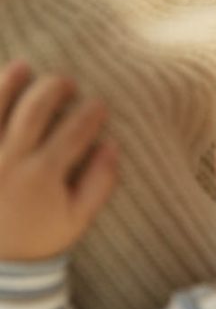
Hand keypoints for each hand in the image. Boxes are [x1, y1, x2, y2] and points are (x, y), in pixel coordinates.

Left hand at [0, 62, 117, 260]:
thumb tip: (112, 145)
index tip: (99, 105)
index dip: (92, 112)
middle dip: (55, 87)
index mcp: (42, 176)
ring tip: (24, 68)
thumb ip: (99, 184)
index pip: (75, 130)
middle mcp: (10, 162)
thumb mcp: (75, 221)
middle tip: (66, 83)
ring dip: (11, 81)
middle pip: (34, 109)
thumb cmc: (35, 240)